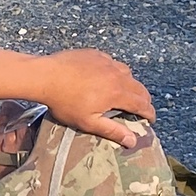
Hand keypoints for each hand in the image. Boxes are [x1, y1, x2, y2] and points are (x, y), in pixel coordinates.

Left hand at [37, 49, 155, 147]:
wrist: (45, 76)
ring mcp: (105, 61)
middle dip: (143, 99)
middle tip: (142, 108)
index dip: (149, 113)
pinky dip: (114, 70)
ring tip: (125, 92)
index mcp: (117, 92)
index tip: (150, 120)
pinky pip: (111, 62)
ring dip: (130, 83)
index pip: (142, 104)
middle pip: (139, 87)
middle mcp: (115, 75)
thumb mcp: (88, 122)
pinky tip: (106, 76)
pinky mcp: (93, 54)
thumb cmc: (64, 102)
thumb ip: (112, 130)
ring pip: (127, 72)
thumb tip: (133, 141)